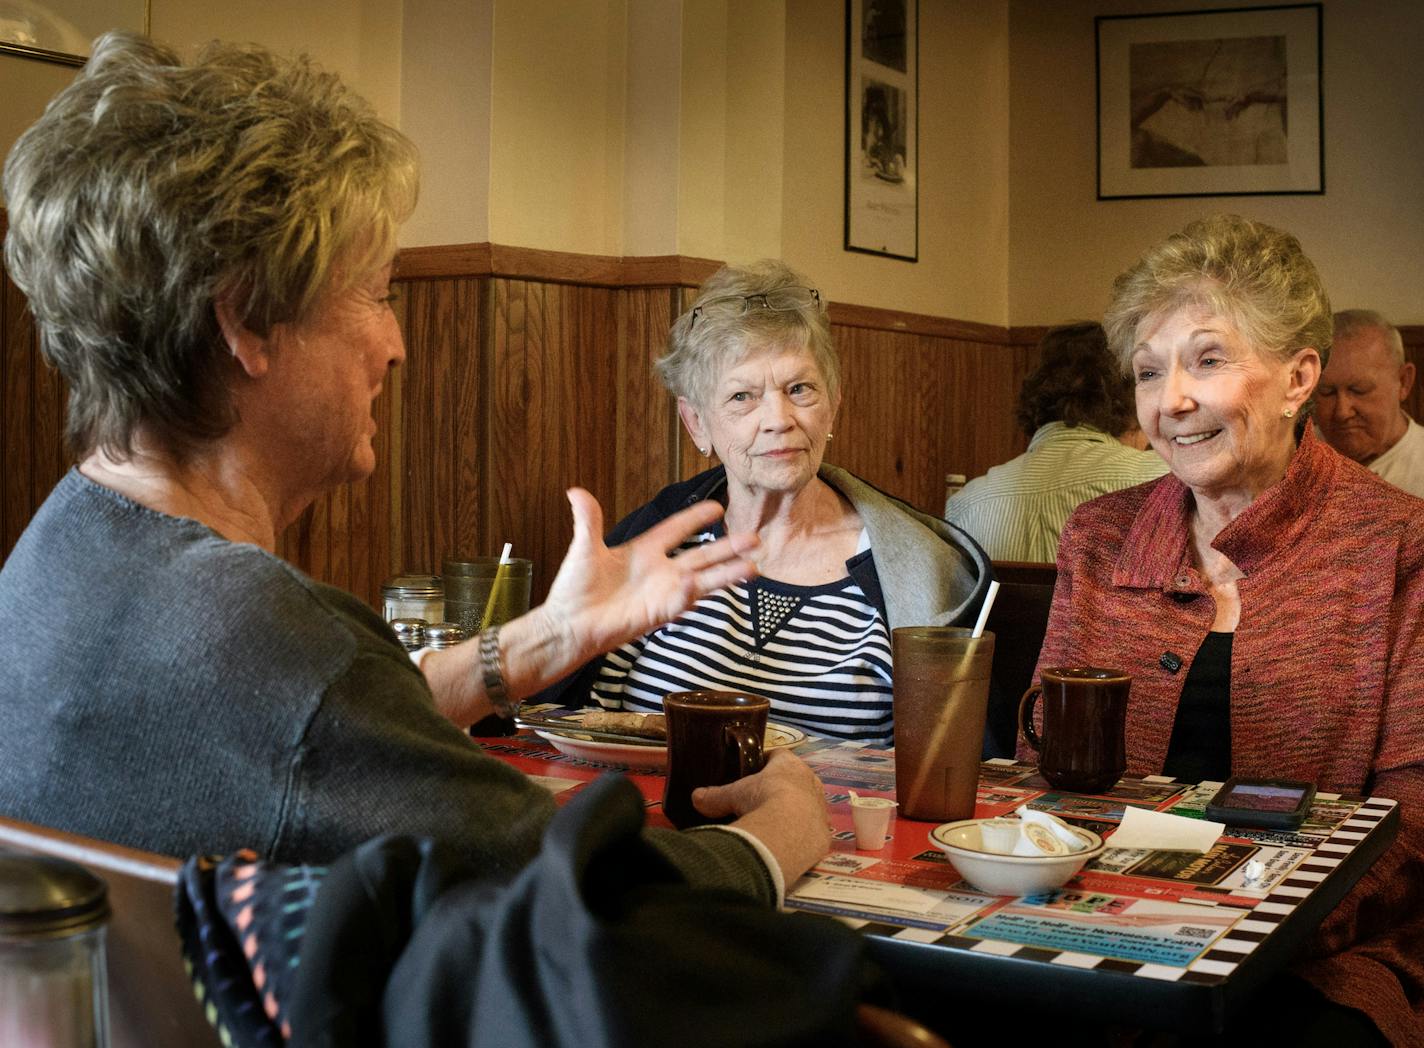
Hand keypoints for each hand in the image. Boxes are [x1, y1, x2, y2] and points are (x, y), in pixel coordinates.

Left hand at [542, 488, 759, 661]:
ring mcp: (662, 593)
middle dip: (728, 547)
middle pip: (702, 556)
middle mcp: (660, 570)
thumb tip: (575, 491)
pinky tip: (696, 584)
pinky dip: (687, 593)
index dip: (695, 518)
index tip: (717, 506)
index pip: (677, 529)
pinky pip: (680, 601)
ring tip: (753, 568)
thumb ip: (588, 520)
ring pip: (704, 580)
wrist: (569, 624)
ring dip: (727, 574)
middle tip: (754, 538)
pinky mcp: (658, 613)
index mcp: (644, 550)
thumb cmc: (576, 589)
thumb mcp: (585, 548)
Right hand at [693, 750, 831, 884]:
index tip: (755, 771)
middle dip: (782, 787)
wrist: (788, 830)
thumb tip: (696, 798)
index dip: (767, 762)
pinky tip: (786, 842)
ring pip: (808, 803)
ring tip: (774, 823)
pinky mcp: (824, 831)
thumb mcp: (733, 795)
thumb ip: (715, 796)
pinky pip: (813, 829)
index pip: (779, 755)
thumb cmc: (761, 800)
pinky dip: (801, 834)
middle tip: (763, 800)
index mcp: (789, 764)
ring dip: (795, 810)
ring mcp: (820, 806)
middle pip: (797, 778)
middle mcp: (810, 781)